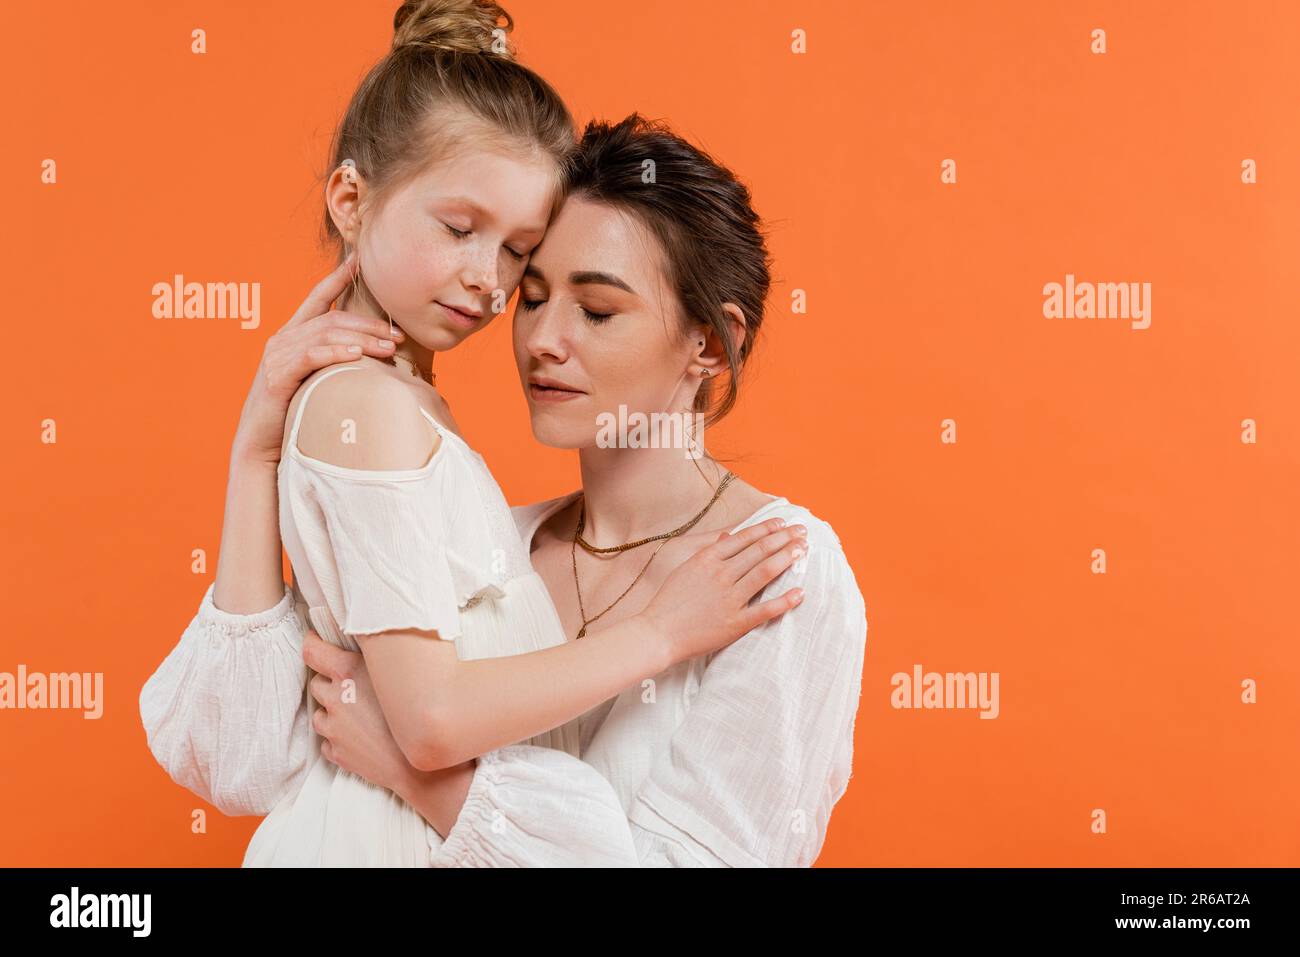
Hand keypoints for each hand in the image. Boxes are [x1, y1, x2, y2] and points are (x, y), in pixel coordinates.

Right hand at [231, 253, 405, 465]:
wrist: (260, 444)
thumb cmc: (294, 413)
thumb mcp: (317, 380)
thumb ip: (335, 362)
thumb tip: (373, 356)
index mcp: (292, 335)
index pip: (317, 297)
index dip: (338, 277)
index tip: (360, 260)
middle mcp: (283, 340)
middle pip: (331, 319)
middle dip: (368, 323)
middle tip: (398, 333)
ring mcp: (277, 357)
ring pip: (324, 335)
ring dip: (361, 339)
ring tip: (389, 347)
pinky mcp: (277, 377)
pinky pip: (310, 357)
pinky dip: (334, 353)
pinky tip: (356, 355)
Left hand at [302, 630, 413, 795]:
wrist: (422, 761)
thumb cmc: (418, 710)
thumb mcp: (397, 672)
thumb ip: (376, 659)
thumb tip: (370, 644)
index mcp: (347, 672)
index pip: (312, 651)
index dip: (311, 642)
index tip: (313, 639)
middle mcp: (335, 699)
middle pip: (316, 684)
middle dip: (329, 683)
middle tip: (351, 685)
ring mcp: (334, 728)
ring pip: (320, 715)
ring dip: (333, 712)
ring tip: (358, 715)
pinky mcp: (337, 753)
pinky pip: (328, 742)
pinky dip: (339, 738)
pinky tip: (360, 737)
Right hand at [639, 517, 807, 663]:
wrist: (657, 633)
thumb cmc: (669, 601)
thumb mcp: (686, 568)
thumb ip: (709, 551)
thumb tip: (728, 535)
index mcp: (707, 559)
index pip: (744, 538)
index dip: (766, 528)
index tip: (782, 523)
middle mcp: (720, 575)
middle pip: (759, 551)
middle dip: (784, 538)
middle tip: (801, 531)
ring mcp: (729, 599)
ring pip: (764, 573)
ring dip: (787, 558)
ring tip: (803, 550)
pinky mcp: (734, 623)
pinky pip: (764, 610)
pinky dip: (784, 601)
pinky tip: (800, 592)